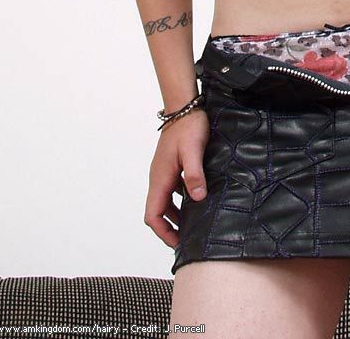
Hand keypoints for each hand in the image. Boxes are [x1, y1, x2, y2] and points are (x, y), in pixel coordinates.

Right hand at [144, 110, 210, 248]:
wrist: (185, 106)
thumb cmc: (189, 127)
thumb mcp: (193, 151)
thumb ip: (194, 175)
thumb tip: (197, 198)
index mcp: (160, 178)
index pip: (152, 215)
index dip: (162, 232)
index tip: (177, 242)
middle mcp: (158, 177)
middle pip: (157, 211)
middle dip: (169, 228)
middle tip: (187, 238)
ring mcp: (164, 172)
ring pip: (165, 201)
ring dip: (175, 215)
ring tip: (192, 223)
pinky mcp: (171, 166)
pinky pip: (172, 190)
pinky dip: (180, 200)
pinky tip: (196, 199)